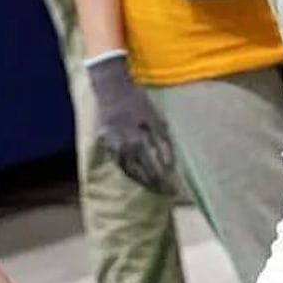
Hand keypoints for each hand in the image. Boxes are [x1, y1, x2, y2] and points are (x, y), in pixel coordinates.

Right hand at [85, 51, 177, 193]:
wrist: (109, 87)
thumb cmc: (136, 100)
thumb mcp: (155, 118)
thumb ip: (163, 142)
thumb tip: (169, 165)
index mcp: (137, 144)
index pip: (154, 171)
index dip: (165, 182)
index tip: (176, 192)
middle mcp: (124, 150)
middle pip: (142, 175)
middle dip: (156, 186)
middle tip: (167, 194)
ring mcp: (113, 148)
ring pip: (129, 172)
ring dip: (142, 182)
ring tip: (153, 188)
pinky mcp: (106, 144)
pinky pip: (119, 164)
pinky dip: (129, 171)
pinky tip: (136, 174)